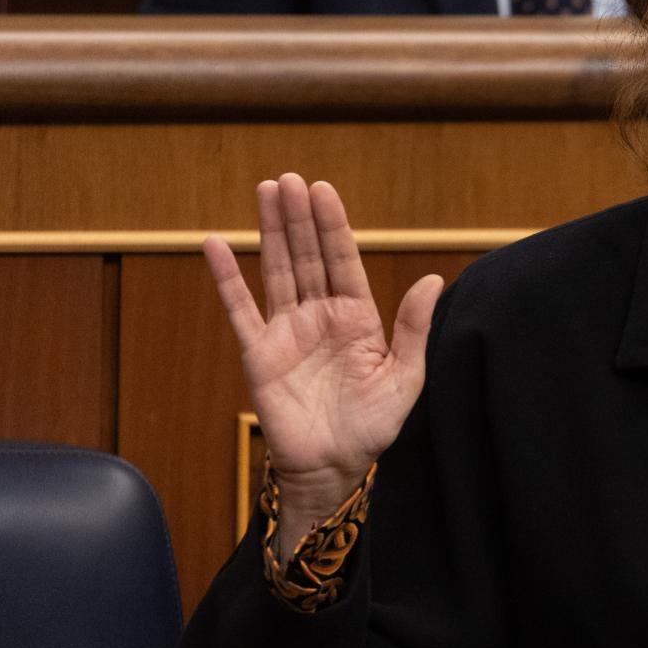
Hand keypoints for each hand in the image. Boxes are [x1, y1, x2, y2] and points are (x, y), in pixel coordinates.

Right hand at [204, 174, 442, 552]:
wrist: (333, 468)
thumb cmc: (372, 426)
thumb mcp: (404, 377)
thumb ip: (414, 328)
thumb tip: (433, 280)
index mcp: (357, 317)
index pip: (343, 260)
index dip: (332, 225)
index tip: (322, 189)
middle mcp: (320, 316)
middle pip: (308, 256)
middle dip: (299, 217)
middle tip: (288, 178)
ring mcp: (287, 331)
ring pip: (278, 270)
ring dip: (271, 232)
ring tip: (265, 191)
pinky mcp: (259, 353)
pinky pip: (240, 309)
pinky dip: (227, 277)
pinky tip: (215, 245)